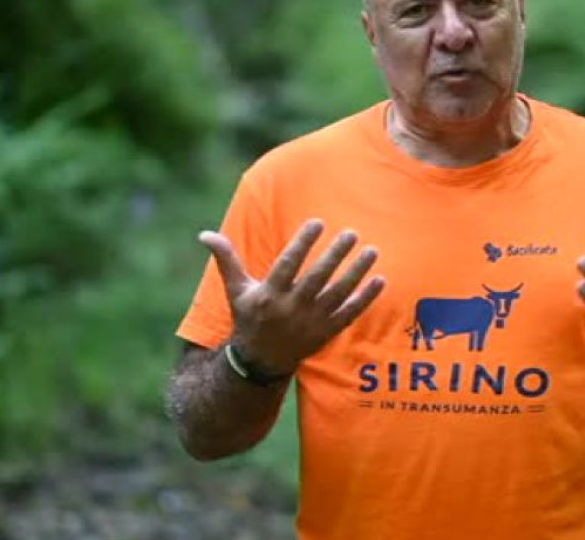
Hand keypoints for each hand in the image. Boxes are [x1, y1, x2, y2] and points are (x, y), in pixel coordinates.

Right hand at [199, 219, 385, 374]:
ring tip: (372, 250)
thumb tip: (204, 234)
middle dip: (335, 255)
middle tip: (351, 233)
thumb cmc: (249, 317)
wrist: (261, 361)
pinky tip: (381, 279)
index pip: (288, 265)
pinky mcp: (326, 333)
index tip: (317, 223)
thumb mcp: (235, 290)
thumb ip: (226, 260)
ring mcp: (311, 323)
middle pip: (317, 278)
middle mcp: (291, 309)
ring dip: (357, 273)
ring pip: (338, 295)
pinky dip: (366, 299)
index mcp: (269, 295)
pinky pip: (349, 314)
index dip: (302, 243)